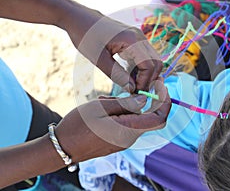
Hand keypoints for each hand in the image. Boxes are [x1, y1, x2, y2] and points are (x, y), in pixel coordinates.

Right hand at [54, 78, 170, 162]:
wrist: (62, 147)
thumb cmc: (77, 125)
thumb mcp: (100, 107)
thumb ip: (125, 103)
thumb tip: (144, 100)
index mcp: (128, 130)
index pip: (159, 118)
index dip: (164, 101)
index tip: (160, 85)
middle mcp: (129, 138)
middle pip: (149, 117)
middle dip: (144, 100)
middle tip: (131, 88)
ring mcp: (124, 141)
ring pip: (136, 118)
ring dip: (128, 105)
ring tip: (105, 99)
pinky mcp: (118, 140)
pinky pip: (127, 123)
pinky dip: (122, 112)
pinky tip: (104, 107)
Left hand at [62, 6, 162, 92]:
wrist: (78, 18)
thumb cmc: (85, 36)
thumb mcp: (98, 59)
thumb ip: (116, 75)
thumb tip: (132, 89)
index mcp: (132, 40)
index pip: (150, 65)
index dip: (144, 82)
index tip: (133, 92)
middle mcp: (139, 37)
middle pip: (156, 63)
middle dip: (149, 79)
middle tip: (134, 91)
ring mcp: (138, 37)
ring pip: (152, 60)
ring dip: (145, 75)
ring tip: (130, 85)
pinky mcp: (134, 40)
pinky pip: (144, 57)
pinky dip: (140, 69)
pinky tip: (128, 76)